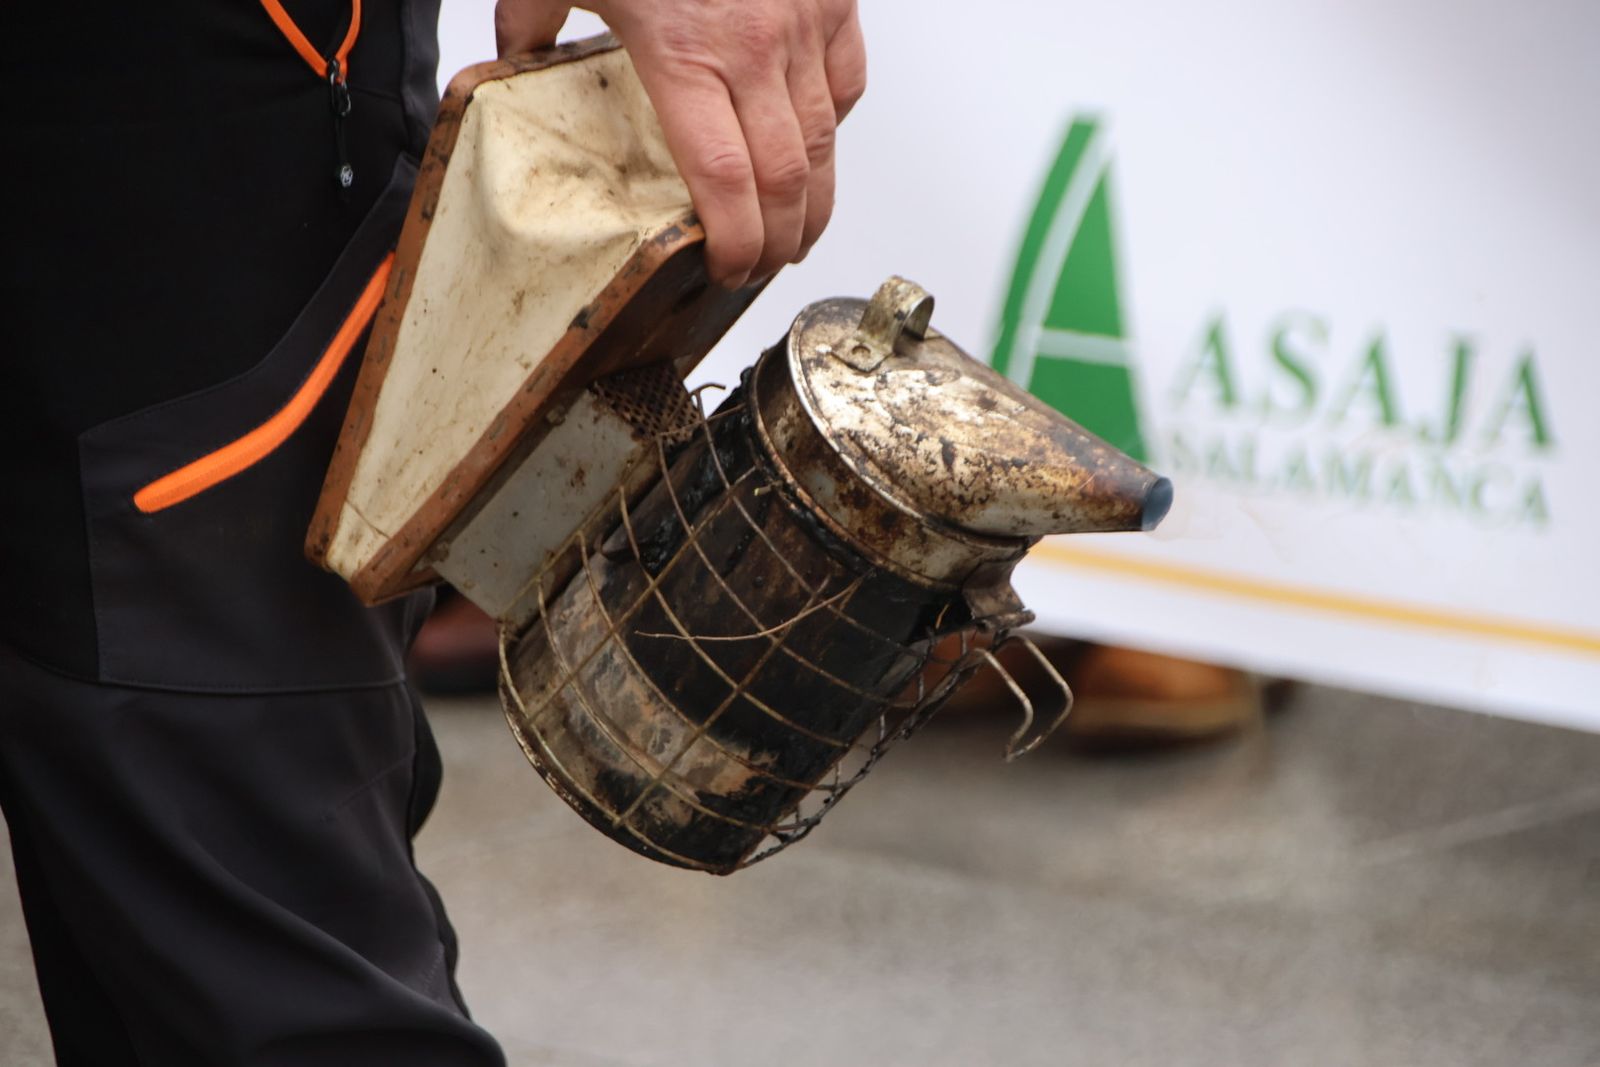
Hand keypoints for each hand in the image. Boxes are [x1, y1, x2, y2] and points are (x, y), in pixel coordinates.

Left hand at [495, 0, 866, 288]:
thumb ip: (532, 15)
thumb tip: (512, 54)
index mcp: (685, 51)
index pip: (724, 178)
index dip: (737, 240)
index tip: (731, 269)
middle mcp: (754, 45)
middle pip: (789, 176)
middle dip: (783, 238)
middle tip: (765, 266)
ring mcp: (804, 20)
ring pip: (828, 139)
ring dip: (817, 198)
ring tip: (799, 230)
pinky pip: (849, 80)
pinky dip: (836, 121)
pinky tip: (817, 143)